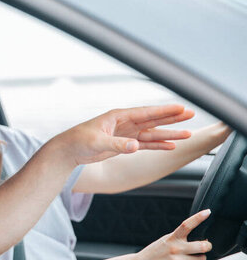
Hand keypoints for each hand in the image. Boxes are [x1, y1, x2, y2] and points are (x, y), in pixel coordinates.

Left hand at [60, 104, 193, 164]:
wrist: (68, 150)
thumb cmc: (78, 141)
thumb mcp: (97, 142)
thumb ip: (117, 144)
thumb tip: (135, 146)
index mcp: (118, 116)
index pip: (145, 112)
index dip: (164, 111)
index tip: (181, 108)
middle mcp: (124, 123)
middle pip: (152, 120)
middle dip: (172, 118)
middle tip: (191, 115)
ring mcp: (125, 134)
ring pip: (151, 133)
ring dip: (168, 134)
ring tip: (186, 134)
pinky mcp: (123, 144)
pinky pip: (144, 144)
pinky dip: (157, 145)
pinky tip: (170, 146)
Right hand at [133, 209, 211, 259]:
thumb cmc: (154, 254)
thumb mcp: (164, 241)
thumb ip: (179, 240)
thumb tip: (200, 241)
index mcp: (171, 238)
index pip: (187, 225)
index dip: (198, 218)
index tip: (207, 212)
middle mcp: (175, 248)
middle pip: (203, 246)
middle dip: (207, 246)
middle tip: (206, 246)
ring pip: (201, 259)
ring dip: (200, 258)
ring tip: (191, 258)